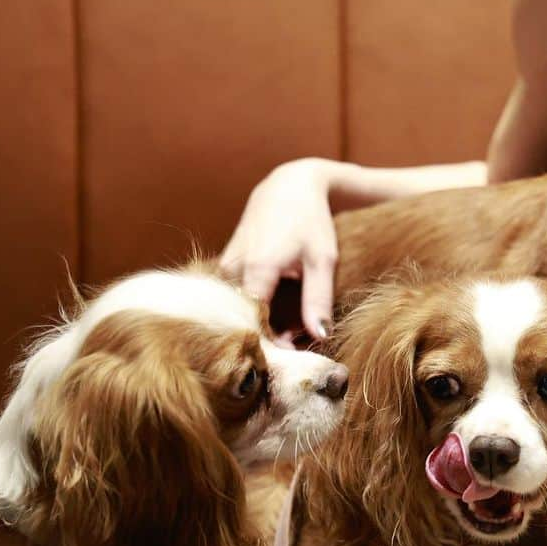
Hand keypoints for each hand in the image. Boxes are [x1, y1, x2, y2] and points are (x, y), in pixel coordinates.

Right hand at [219, 158, 339, 341]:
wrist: (288, 185)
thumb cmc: (311, 221)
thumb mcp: (322, 260)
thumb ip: (318, 300)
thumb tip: (319, 336)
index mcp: (258, 268)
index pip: (255, 324)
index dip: (271, 347)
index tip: (290, 360)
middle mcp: (234, 269)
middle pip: (242, 319)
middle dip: (265, 338)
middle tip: (291, 349)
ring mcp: (225, 266)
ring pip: (236, 309)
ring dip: (258, 324)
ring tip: (286, 331)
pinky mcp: (223, 265)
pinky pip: (233, 298)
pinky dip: (251, 310)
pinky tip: (272, 315)